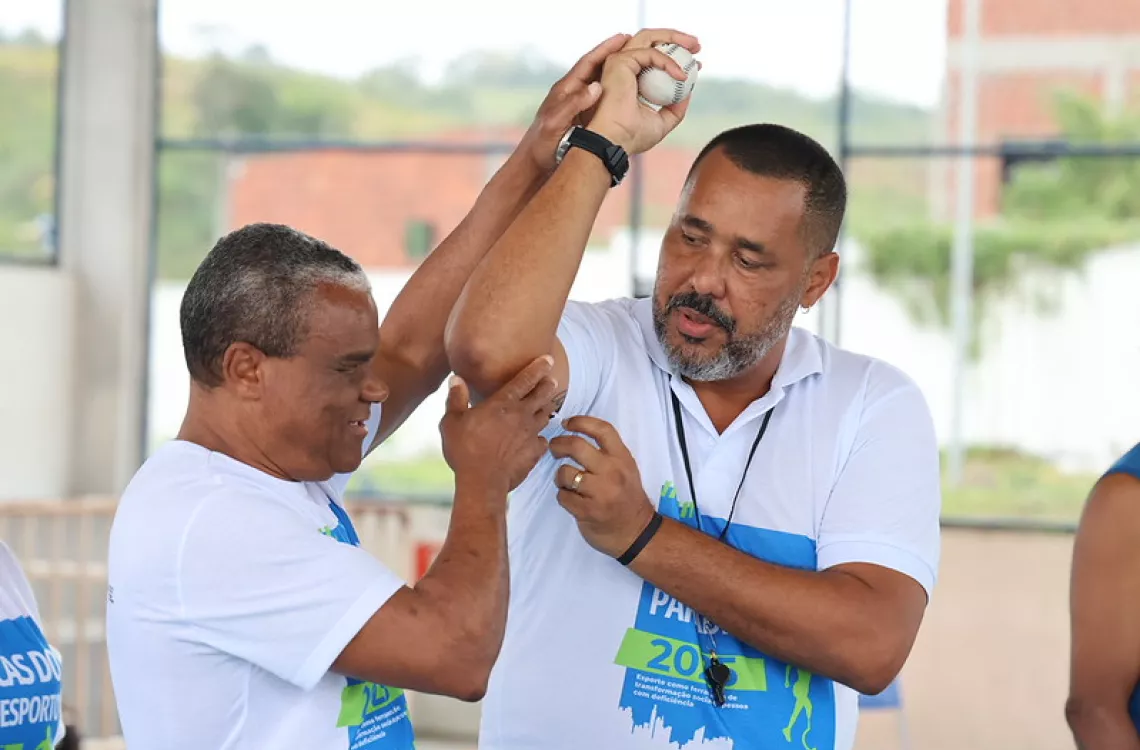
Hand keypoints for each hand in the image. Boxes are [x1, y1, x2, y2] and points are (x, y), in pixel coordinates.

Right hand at [440, 355, 557, 492]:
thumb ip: (456, 398)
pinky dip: (541, 438)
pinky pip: (543, 441)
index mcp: (502, 403)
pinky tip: (537, 439)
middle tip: (551, 380)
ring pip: (546, 416)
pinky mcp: (535, 453)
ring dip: (546, 409)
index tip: (548, 359)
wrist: (482, 482)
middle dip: (548, 385)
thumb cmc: (464, 450)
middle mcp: (521, 415)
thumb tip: (456, 378)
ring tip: (546, 406)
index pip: (525, 379)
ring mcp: (531, 434)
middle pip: (543, 395)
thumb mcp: (451, 422)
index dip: (538, 367)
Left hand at [520, 33, 630, 172]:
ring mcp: (579, 104)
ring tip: (639, 63)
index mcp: (565, 90)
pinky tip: (630, 90)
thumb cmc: (542, 145)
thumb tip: (596, 87)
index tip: (623, 38)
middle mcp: (573, 93)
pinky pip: (604, 99)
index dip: (605, 49)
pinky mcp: (584, 116)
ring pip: (602, 82)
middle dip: (616, 55)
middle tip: (637, 44)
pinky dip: (617, 91)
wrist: (536, 163)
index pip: (588, 63)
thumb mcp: (555, 123)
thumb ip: (573, 104)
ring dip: (619, 72)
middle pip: (597, 68)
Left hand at [549, 416, 656, 557]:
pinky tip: (570, 498)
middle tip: (554, 448)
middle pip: (577, 446)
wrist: (637, 532)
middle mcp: (612, 472)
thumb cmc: (627, 497)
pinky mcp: (588, 512)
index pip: (602, 430)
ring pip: (565, 473)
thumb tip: (575, 434)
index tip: (567, 423)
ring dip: (559, 476)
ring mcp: (600, 493)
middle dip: (559, 444)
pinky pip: (563, 496)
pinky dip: (562, 496)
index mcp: (622, 458)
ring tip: (565, 481)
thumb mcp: (626, 469)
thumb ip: (607, 453)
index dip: (581, 422)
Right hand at [587, 29, 700, 154]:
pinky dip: (669, 62)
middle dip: (676, 38)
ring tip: (694, 47)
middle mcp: (622, 68)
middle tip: (696, 46)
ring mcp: (619, 63)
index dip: (676, 56)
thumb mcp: (661, 121)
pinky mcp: (619, 62)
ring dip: (673, 37)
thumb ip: (674, 108)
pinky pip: (651, 54)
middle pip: (650, 41)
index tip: (695, 65)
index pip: (654, 58)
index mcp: (629, 80)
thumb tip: (687, 93)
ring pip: (648, 37)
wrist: (614, 143)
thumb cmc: (630, 137)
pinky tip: (681, 76)